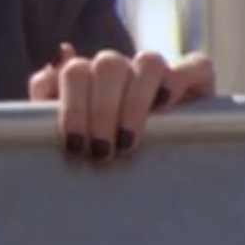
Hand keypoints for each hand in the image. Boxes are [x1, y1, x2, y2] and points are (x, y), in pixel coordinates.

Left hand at [28, 44, 214, 163]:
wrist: (157, 183)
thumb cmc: (101, 159)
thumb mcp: (71, 139)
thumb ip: (47, 106)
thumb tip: (51, 68)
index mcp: (87, 79)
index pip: (72, 71)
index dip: (70, 104)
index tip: (73, 144)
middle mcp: (121, 70)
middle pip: (107, 64)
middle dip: (100, 110)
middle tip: (100, 150)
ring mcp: (158, 73)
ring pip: (147, 62)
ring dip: (134, 102)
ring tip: (127, 142)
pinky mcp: (197, 81)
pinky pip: (195, 64)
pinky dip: (178, 80)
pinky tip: (165, 106)